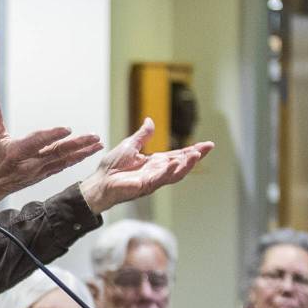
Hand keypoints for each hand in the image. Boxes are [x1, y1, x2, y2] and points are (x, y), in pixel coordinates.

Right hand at [0, 94, 102, 214]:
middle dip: (78, 145)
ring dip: (81, 153)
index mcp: (15, 153)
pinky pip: (60, 167)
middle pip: (57, 153)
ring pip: (63, 161)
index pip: (37, 142)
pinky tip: (85, 154)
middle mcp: (29, 165)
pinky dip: (73, 160)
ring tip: (97, 145)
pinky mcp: (39, 177)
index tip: (67, 129)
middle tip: (95, 137)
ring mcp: (36, 172)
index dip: (52, 135)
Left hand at [78, 118, 213, 214]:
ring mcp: (152, 180)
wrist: (99, 181)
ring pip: (174, 174)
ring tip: (196, 155)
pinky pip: (159, 179)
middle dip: (195, 157)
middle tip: (207, 148)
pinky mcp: (144, 186)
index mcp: (155, 162)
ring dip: (186, 165)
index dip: (192, 150)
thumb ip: (142, 136)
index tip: (207, 144)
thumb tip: (150, 120)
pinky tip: (174, 164)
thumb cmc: (112, 167)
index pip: (178, 155)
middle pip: (181, 164)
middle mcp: (157, 172)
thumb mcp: (130, 145)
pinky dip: (167, 171)